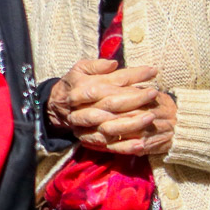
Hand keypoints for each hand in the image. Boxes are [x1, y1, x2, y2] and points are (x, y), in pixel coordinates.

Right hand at [49, 59, 176, 155]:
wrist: (55, 107)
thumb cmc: (74, 84)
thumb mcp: (79, 69)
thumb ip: (96, 65)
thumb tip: (113, 64)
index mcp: (85, 86)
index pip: (113, 80)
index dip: (133, 75)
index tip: (152, 71)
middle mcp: (85, 106)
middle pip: (112, 103)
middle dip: (135, 98)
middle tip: (154, 93)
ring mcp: (87, 125)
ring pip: (111, 125)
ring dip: (131, 123)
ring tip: (151, 117)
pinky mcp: (90, 139)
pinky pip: (108, 145)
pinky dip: (124, 146)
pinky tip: (141, 144)